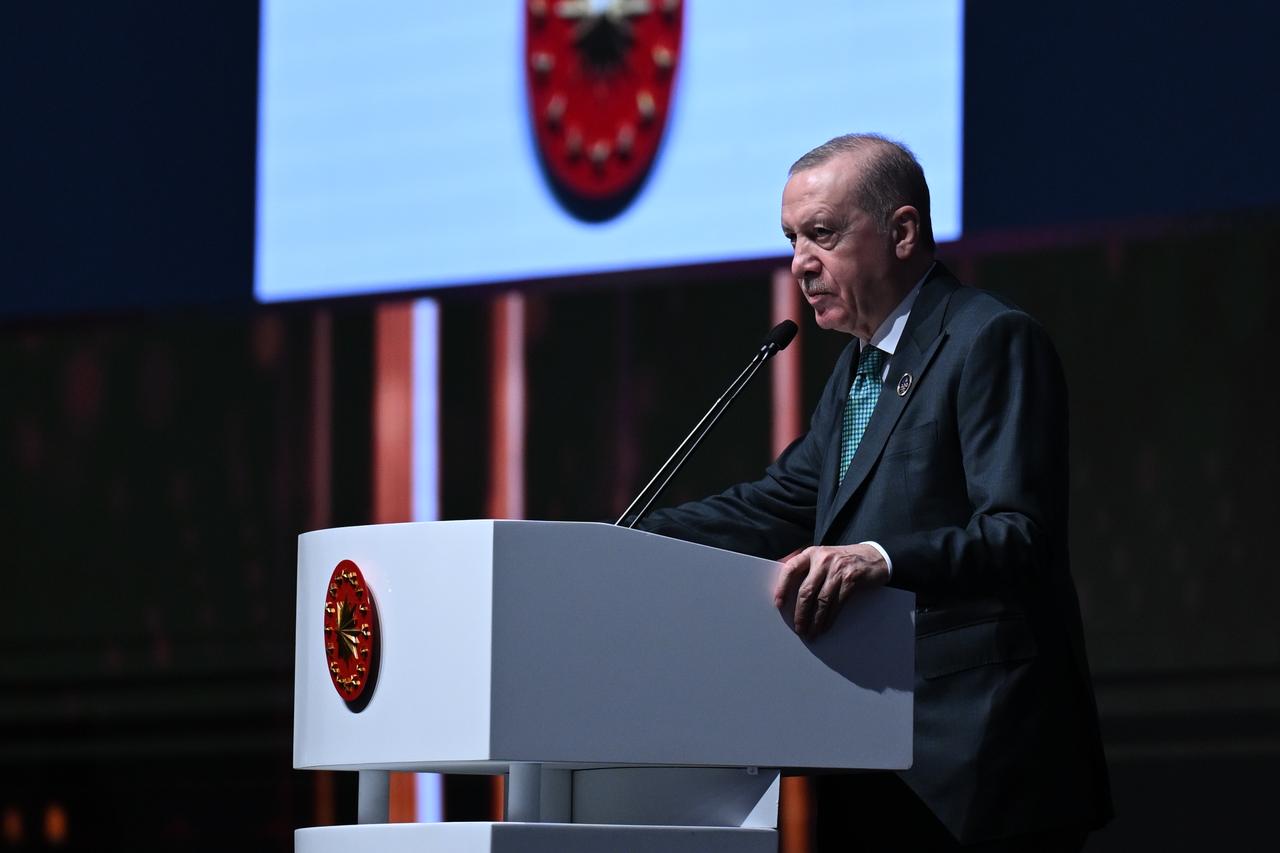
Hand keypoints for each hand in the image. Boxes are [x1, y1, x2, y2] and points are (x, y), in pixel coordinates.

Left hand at [773, 544, 889, 636]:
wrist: (874, 556)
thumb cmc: (843, 560)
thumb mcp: (823, 557)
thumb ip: (807, 569)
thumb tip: (787, 591)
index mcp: (812, 553)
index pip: (790, 569)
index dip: (782, 587)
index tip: (778, 604)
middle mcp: (823, 559)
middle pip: (806, 590)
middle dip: (801, 612)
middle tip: (798, 628)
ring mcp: (838, 569)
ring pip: (822, 600)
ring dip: (815, 620)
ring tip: (811, 632)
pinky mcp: (852, 579)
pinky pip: (837, 603)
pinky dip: (829, 618)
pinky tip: (825, 626)